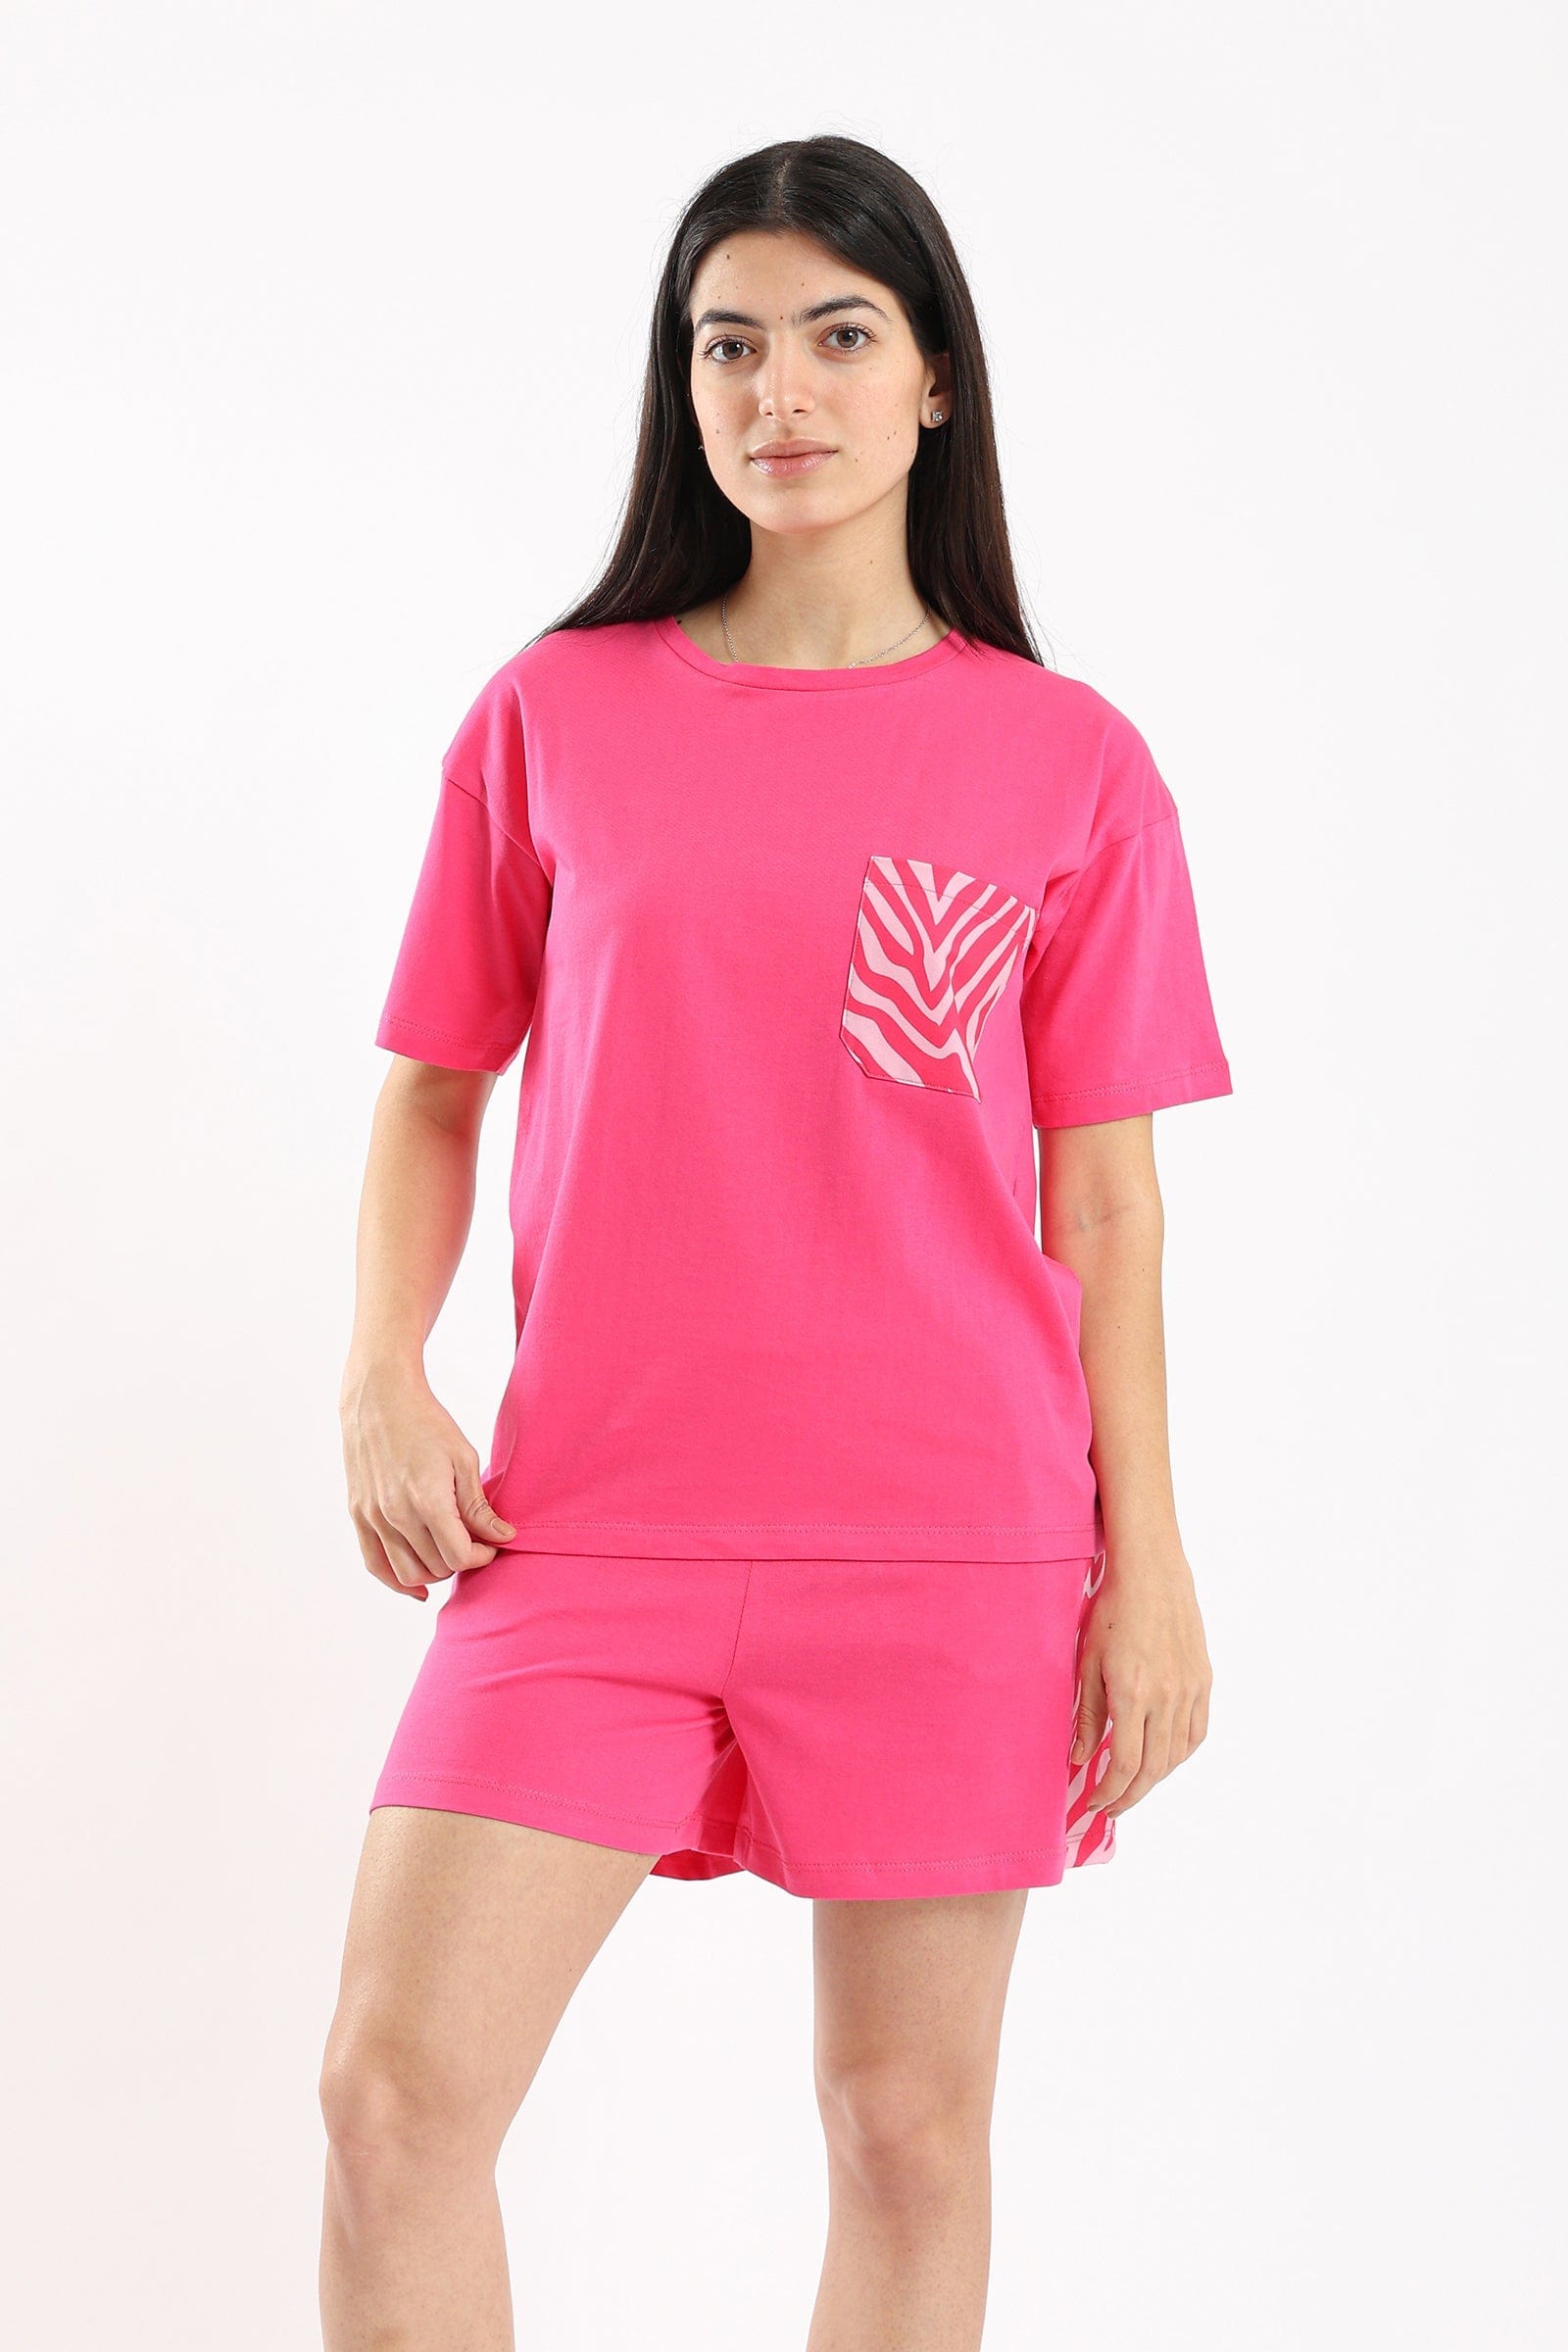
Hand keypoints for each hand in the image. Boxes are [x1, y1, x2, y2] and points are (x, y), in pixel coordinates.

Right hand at [339, 1360, 516, 1600]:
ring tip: (448, 1555)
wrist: (379, 1398)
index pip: (460, 1555)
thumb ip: (478, 1506)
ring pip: (406, 1574)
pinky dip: (396, 1581)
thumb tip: (502, 1537)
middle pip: (436, 1567)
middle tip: (474, 1545)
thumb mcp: (463, 1458)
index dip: (482, 1556)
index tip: (492, 1543)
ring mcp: (372, 1517)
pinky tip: (417, 1586)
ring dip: (433, 1574)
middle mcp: (396, 1514)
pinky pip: (375, 1564)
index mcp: (427, 1500)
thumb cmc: (426, 1422)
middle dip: (461, 1562)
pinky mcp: (358, 1514)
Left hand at [1070, 1545, 1211, 1815]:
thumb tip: (1080, 1759)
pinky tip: (1163, 1758)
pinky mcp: (1204, 1681)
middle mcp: (1166, 1698)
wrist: (1152, 1575)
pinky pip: (1196, 1733)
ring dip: (1154, 1779)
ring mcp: (1190, 1690)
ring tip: (1132, 1786)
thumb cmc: (1111, 1613)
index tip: (1093, 1805)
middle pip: (1153, 1769)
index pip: (1124, 1765)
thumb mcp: (1087, 1662)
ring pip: (1176, 1755)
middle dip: (1129, 1796)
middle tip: (1110, 1808)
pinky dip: (1179, 1755)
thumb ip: (1085, 1715)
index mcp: (1132, 1694)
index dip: (1109, 1793)